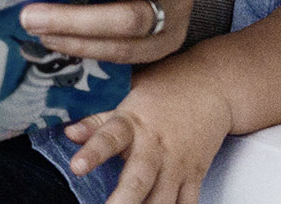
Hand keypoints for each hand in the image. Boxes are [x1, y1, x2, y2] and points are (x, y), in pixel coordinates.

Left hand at [64, 62, 233, 203]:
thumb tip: (68, 133)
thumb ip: (97, 121)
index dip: (92, 152)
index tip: (76, 167)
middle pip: (139, 180)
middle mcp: (156, 147)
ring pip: (162, 200)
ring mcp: (177, 164)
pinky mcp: (195, 176)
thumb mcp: (126, 99)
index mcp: (133, 124)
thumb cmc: (164, 92)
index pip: (109, 138)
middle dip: (123, 201)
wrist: (211, 88)